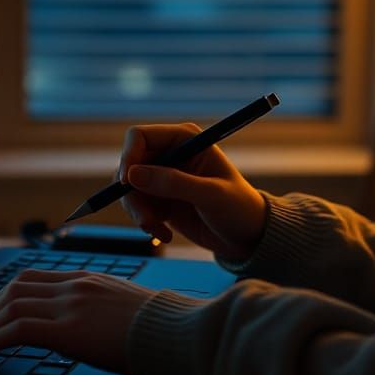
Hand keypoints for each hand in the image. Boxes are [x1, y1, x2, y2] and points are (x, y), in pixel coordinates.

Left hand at [0, 270, 154, 374]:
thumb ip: (100, 308)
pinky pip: (15, 331)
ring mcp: (70, 305)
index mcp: (87, 278)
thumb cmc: (160, 327)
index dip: (3, 297)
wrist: (176, 332)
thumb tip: (87, 327)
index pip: (32, 278)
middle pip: (13, 289)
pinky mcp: (67, 330)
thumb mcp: (125, 307)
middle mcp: (74, 285)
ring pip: (8, 307)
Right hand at [119, 123, 266, 262]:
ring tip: (157, 229)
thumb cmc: (239, 209)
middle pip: (129, 165)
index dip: (128, 156)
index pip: (140, 137)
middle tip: (145, 219)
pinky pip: (136, 207)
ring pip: (129, 189)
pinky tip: (165, 233)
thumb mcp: (210, 195)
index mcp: (185, 139)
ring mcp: (163, 178)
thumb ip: (173, 183)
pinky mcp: (160, 200)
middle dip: (132, 194)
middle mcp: (170, 154)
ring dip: (138, 212)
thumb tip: (132, 175)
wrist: (248, 237)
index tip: (126, 183)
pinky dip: (145, 222)